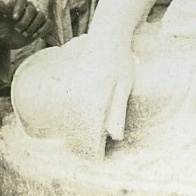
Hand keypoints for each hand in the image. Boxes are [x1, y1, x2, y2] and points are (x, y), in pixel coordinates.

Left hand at [0, 0, 50, 48]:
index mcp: (17, 3)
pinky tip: (34, 36)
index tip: (14, 18)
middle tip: (17, 30)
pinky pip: (48, 24)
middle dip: (25, 21)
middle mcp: (27, 8)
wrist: (3, 39)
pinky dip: (43, 29)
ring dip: (33, 26)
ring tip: (24, 35)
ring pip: (41, 16)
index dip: (19, 7)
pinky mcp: (41, 26)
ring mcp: (35, 17)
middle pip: (32, 9)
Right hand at [65, 40, 134, 159]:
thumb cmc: (120, 58)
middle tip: (88, 158)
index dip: (93, 148)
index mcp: (92, 96)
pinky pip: (70, 104)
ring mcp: (73, 86)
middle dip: (81, 142)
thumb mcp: (125, 84)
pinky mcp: (73, 82)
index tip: (97, 162)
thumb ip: (117, 109)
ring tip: (80, 146)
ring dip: (76, 130)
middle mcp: (79, 93)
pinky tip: (76, 124)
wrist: (108, 33)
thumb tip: (115, 137)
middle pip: (76, 125)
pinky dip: (73, 116)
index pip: (89, 130)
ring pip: (72, 115)